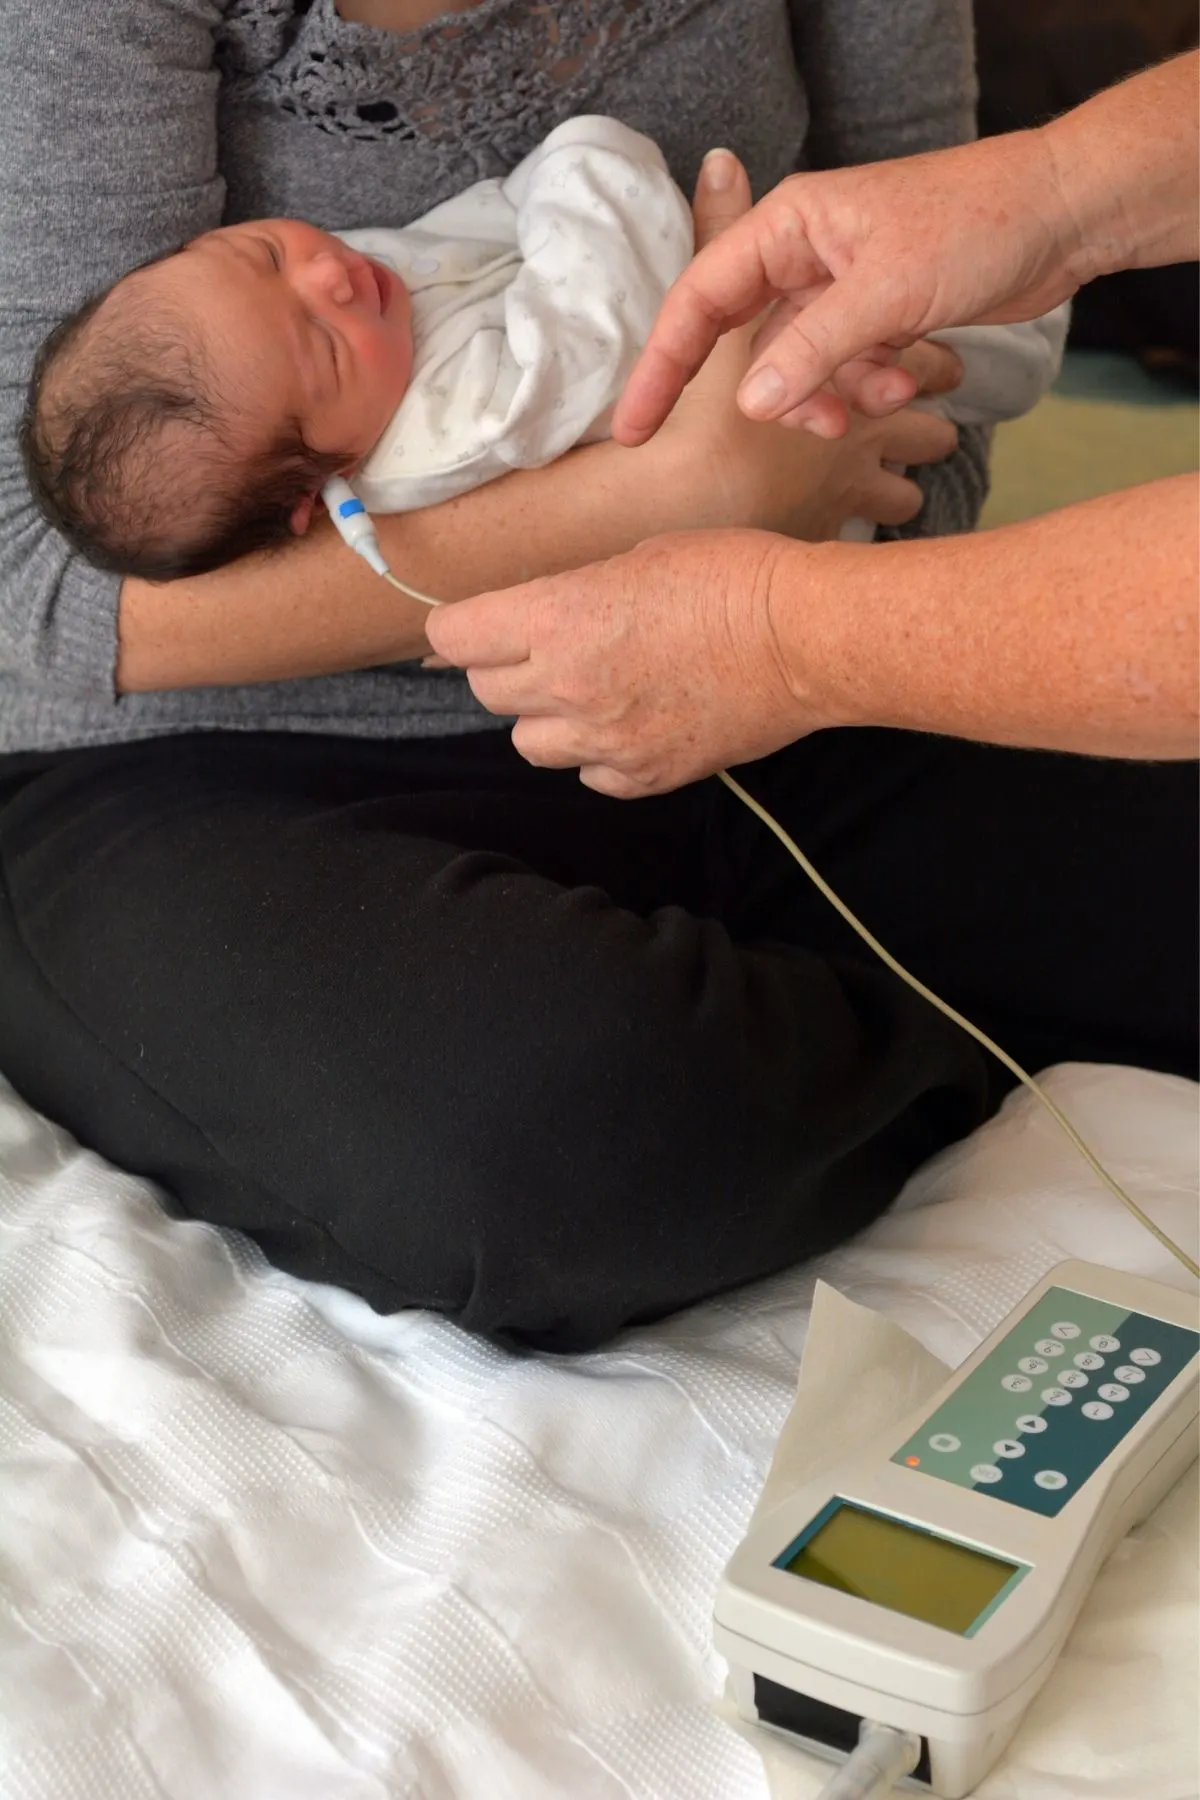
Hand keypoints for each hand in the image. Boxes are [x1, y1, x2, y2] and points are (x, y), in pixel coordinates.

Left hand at [424, 529, 831, 796]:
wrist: (805, 639)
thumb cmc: (733, 576)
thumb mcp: (636, 559)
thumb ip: (575, 596)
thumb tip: (547, 616)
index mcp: (557, 619)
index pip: (455, 636)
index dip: (458, 628)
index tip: (473, 624)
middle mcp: (568, 686)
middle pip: (487, 692)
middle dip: (503, 668)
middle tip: (541, 650)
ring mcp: (606, 740)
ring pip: (528, 743)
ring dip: (544, 718)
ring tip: (586, 692)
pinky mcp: (646, 775)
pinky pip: (589, 776)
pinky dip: (596, 756)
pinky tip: (629, 723)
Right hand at [642, 151, 961, 538]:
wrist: (1061, 214)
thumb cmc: (977, 223)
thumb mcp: (886, 292)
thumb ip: (813, 349)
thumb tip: (754, 403)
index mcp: (788, 227)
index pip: (698, 302)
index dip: (661, 368)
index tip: (635, 429)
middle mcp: (804, 254)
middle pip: (747, 343)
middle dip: (776, 394)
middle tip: (807, 432)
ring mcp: (839, 287)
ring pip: (802, 367)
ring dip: (837, 395)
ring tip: (887, 393)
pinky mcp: (876, 314)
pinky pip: (844, 368)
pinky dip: (867, 387)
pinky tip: (908, 380)